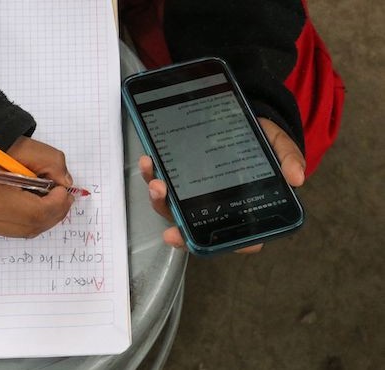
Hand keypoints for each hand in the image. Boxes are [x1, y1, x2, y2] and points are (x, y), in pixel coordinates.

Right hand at [0, 136, 74, 237]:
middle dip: (56, 212)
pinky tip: (36, 203)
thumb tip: (65, 184)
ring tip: (53, 198)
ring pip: (27, 231)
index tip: (64, 189)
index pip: (34, 212)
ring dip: (46, 217)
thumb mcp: (21, 146)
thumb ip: (50, 161)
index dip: (56, 203)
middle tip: (65, 196)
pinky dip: (33, 219)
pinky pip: (16, 229)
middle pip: (33, 226)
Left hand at [139, 118, 305, 253]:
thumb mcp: (279, 145)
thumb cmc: (262, 139)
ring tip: (157, 181)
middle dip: (176, 224)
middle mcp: (215, 208)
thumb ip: (288, 159)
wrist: (241, 116)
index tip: (186, 239)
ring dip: (159, 198)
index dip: (209, 245)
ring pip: (172, 208)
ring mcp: (193, 196)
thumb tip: (297, 178)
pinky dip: (152, 174)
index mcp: (243, 210)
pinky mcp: (178, 178)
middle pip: (192, 227)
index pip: (230, 239)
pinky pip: (162, 182)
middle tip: (166, 208)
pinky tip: (149, 160)